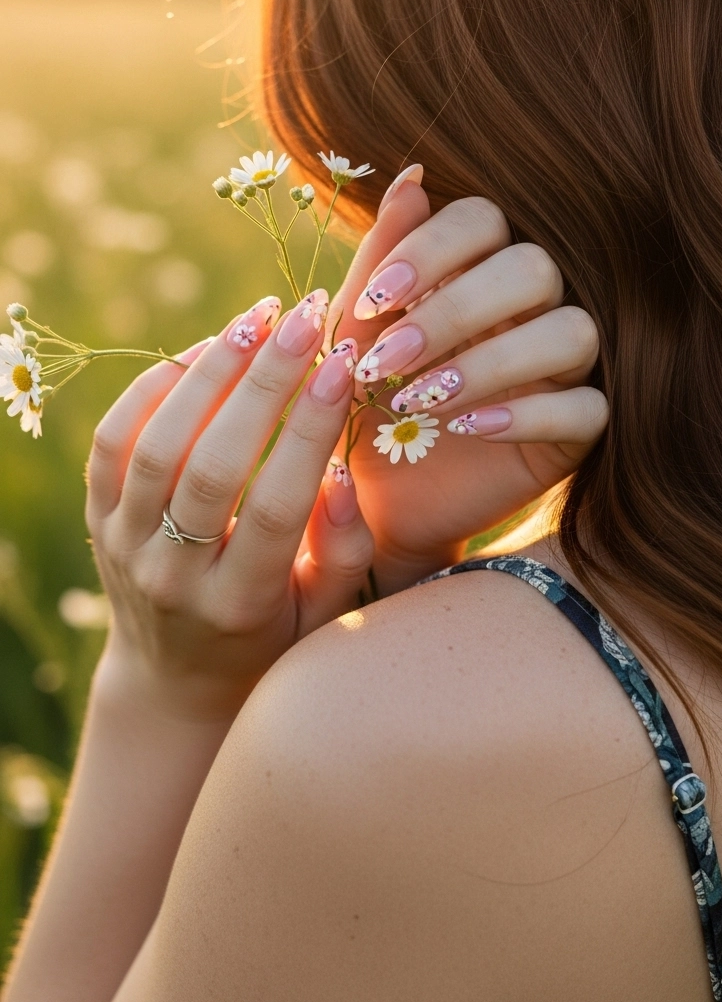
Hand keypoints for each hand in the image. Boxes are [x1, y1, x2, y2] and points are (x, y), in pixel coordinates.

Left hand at [85, 293, 372, 716]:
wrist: (173, 683)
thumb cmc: (271, 639)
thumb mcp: (323, 617)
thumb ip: (342, 552)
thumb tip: (343, 475)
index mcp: (240, 604)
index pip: (277, 503)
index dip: (312, 429)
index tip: (345, 364)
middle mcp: (172, 577)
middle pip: (211, 464)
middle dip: (263, 382)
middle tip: (306, 318)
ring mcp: (124, 547)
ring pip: (156, 445)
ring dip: (208, 373)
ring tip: (257, 320)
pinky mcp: (95, 521)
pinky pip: (111, 442)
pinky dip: (152, 388)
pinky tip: (203, 352)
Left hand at [329, 171, 608, 590]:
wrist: (374, 498)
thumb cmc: (365, 404)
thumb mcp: (358, 335)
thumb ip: (381, 261)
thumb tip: (411, 176)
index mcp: (476, 269)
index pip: (483, 220)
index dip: (431, 251)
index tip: (373, 303)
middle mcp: (532, 307)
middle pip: (534, 268)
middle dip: (455, 311)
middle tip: (389, 360)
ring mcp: (563, 367)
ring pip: (574, 332)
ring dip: (494, 361)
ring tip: (428, 399)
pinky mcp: (579, 431)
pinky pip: (589, 408)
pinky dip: (528, 414)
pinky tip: (470, 427)